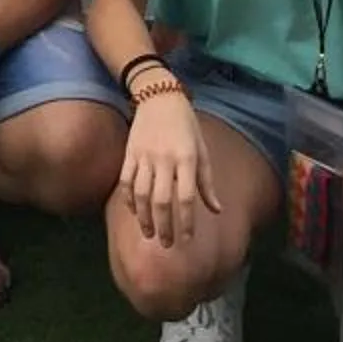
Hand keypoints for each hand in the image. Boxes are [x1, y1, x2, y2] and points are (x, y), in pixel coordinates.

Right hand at [119, 92, 219, 245]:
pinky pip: (125, 181)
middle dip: (164, 226)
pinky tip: (134, 213)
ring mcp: (144, 155)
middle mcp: (164, 158)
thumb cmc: (186, 125)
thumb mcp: (202, 150)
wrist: (159, 96)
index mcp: (187, 158)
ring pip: (140, 193)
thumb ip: (207, 182)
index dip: (187, 221)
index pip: (187, 197)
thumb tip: (216, 210)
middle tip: (166, 244)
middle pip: (162, 200)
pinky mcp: (129, 152)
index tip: (187, 239)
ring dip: (144, 217)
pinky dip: (128, 199)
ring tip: (149, 234)